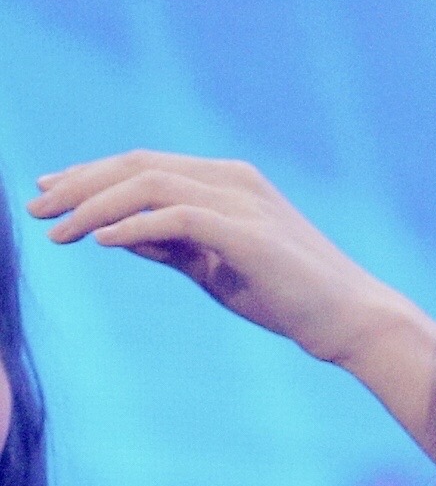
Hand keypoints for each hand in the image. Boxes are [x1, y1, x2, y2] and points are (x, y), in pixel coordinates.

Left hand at [28, 150, 384, 365]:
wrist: (351, 320)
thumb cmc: (288, 298)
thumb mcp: (215, 269)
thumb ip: (169, 246)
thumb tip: (112, 234)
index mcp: (227, 182)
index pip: (144, 166)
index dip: (89, 175)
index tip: (48, 193)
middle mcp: (233, 180)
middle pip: (137, 166)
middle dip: (78, 184)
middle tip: (35, 210)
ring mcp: (242, 202)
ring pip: (149, 185)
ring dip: (95, 206)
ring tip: (56, 231)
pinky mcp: (248, 233)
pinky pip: (177, 218)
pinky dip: (134, 226)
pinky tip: (100, 242)